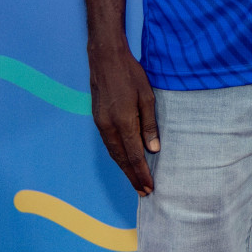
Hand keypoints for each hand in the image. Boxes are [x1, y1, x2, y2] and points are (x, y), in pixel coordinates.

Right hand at [88, 41, 159, 194]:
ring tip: (136, 181)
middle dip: (133, 177)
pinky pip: (109, 144)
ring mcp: (101, 124)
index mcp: (123, 122)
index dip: (142, 173)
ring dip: (125, 169)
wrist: (105, 59)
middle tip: (144, 192)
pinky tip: (125, 161)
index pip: (134, 155)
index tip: (149, 187)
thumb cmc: (131, 75)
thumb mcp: (147, 97)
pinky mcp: (98, 120)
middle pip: (122, 159)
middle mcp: (109, 127)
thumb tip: (154, 150)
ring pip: (114, 153)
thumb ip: (149, 125)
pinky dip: (118, 157)